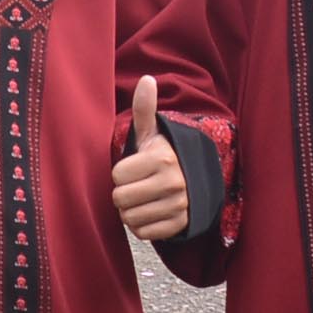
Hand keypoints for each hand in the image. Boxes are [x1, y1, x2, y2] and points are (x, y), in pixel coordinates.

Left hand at [112, 75, 189, 242]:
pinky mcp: (180, 225)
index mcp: (162, 159)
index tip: (134, 168)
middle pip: (120, 199)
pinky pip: (143, 233)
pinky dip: (142, 225)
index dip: (121, 173)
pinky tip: (151, 211)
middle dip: (123, 193)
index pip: (117, 176)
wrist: (195, 183)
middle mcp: (173, 183)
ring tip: (144, 198)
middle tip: (137, 185)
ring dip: (131, 211)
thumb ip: (144, 109)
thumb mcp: (153, 134)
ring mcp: (178, 206)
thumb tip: (146, 79)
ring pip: (129, 218)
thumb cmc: (163, 156)